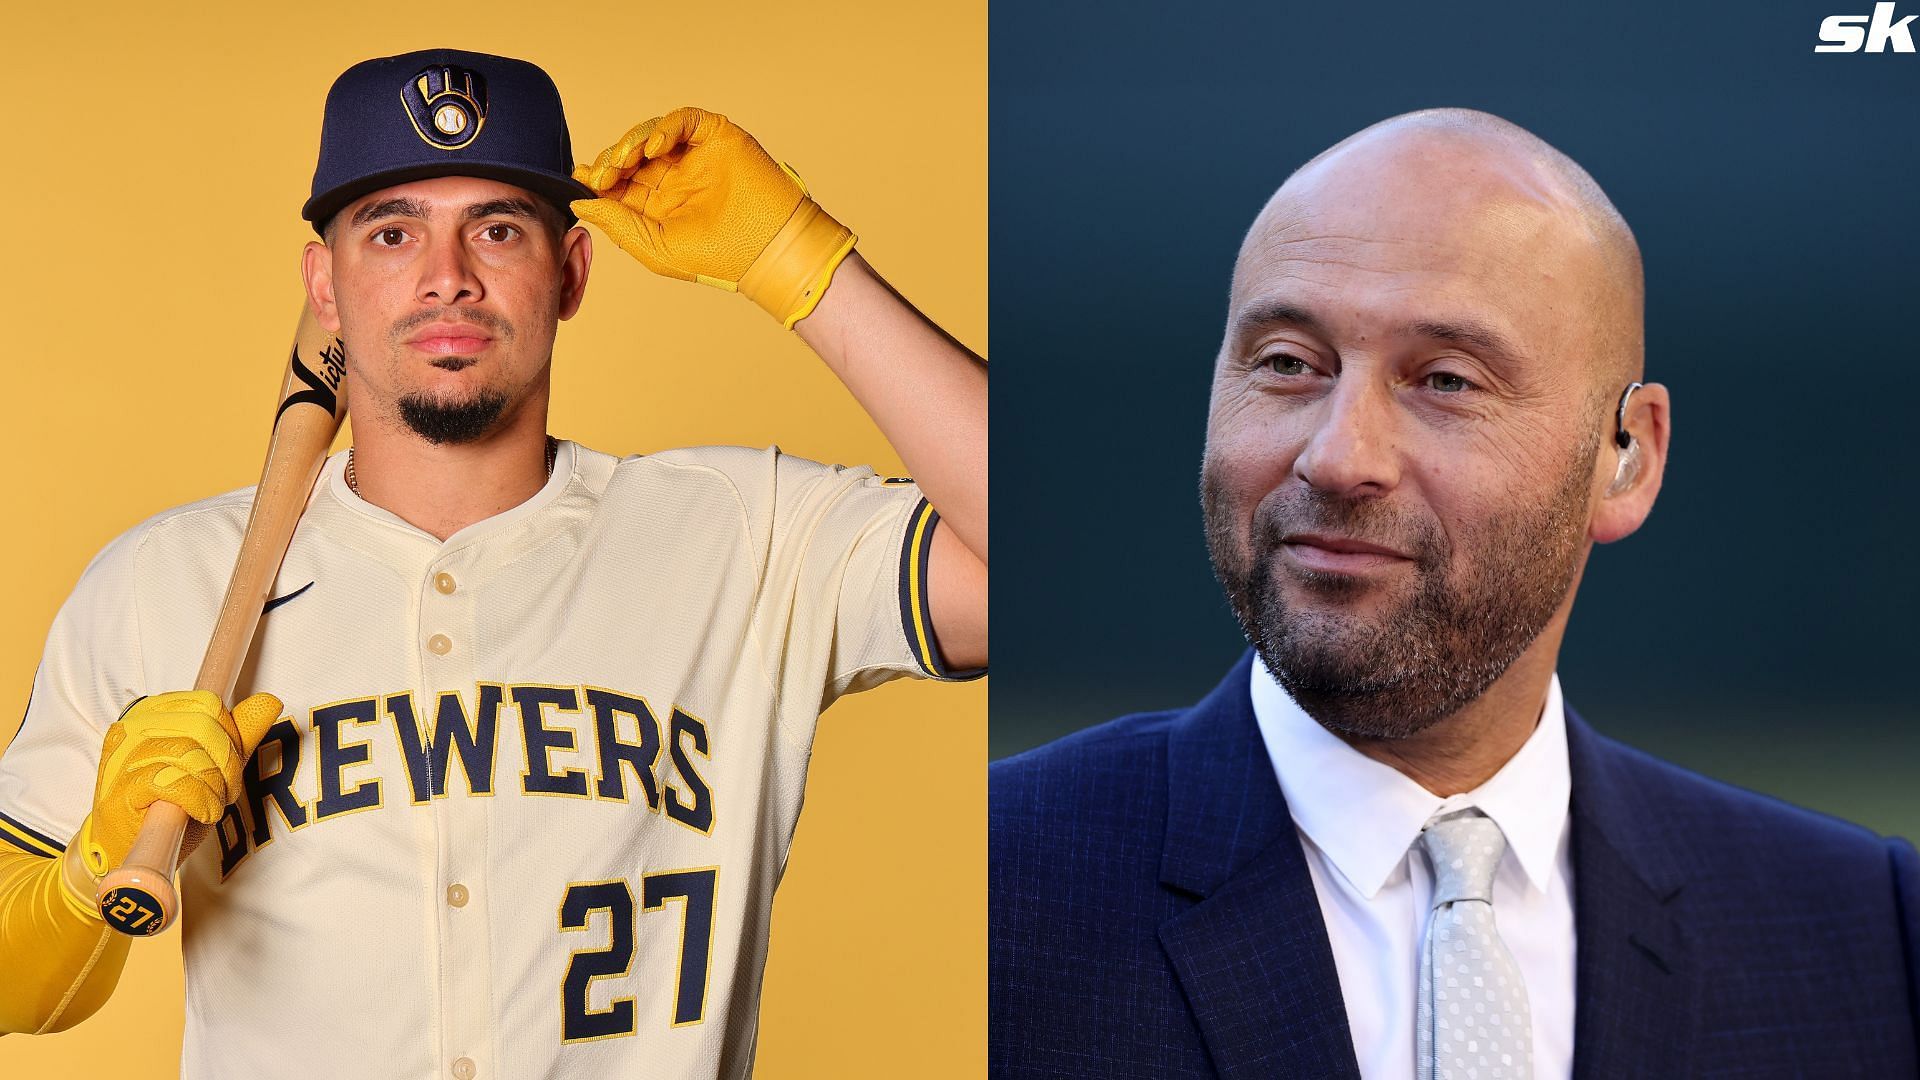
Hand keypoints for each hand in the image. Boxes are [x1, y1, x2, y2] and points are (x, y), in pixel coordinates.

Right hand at [79, 690, 282, 875]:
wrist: (124, 847)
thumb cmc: (169, 803)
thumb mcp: (212, 763)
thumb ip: (240, 733)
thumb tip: (269, 701)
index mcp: (153, 712)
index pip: (208, 705)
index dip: (229, 737)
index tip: (224, 764)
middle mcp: (134, 727)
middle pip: (204, 727)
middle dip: (226, 764)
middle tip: (221, 790)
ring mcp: (124, 756)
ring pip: (193, 756)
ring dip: (214, 788)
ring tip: (207, 803)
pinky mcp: (122, 788)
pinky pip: (179, 785)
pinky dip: (200, 802)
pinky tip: (198, 813)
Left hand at [573, 107, 856, 326]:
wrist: (767, 251)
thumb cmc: (717, 258)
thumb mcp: (654, 247)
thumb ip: (616, 224)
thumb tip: (578, 202)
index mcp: (658, 204)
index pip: (619, 182)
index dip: (597, 177)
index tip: (579, 179)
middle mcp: (674, 176)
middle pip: (629, 154)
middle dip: (610, 161)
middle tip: (600, 175)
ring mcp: (694, 155)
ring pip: (650, 134)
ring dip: (630, 143)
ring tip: (622, 162)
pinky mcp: (715, 136)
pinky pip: (682, 120)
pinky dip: (663, 129)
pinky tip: (652, 149)